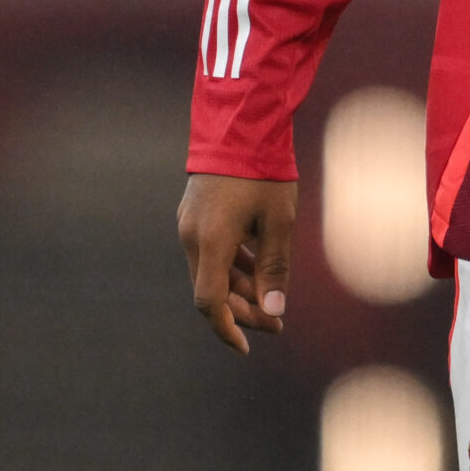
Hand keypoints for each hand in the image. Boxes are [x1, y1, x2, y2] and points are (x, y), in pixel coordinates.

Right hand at [177, 173, 299, 353]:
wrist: (241, 124)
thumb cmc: (264, 172)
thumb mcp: (279, 221)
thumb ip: (275, 268)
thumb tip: (274, 311)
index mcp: (210, 241)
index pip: (210, 302)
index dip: (228, 328)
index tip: (248, 346)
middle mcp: (192, 236)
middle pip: (212, 290)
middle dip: (243, 310)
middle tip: (276, 321)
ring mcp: (190, 223)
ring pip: (212, 270)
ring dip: (240, 288)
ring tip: (273, 299)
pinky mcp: (195, 213)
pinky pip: (211, 251)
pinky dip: (233, 265)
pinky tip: (258, 268)